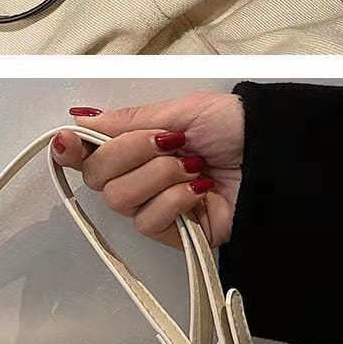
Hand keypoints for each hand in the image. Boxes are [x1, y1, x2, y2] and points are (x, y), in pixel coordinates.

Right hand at [51, 93, 243, 247]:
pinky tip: (199, 190)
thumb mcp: (180, 110)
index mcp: (138, 145)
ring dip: (159, 176)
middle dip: (130, 153)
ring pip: (120, 199)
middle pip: (97, 178)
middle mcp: (140, 177)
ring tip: (193, 166)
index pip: (88, 154)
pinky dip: (175, 199)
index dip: (71, 150)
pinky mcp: (174, 233)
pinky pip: (149, 220)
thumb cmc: (235, 128)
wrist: (275, 156)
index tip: (67, 141)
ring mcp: (156, 206)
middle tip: (169, 142)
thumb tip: (80, 119)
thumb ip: (127, 120)